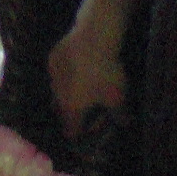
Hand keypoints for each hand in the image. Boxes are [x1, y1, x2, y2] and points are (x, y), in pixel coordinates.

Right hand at [47, 21, 125, 142]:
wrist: (91, 41)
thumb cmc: (104, 74)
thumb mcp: (117, 97)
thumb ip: (119, 113)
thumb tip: (124, 124)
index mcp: (71, 108)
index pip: (70, 130)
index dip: (79, 134)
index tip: (86, 132)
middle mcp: (57, 95)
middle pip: (60, 111)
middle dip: (70, 114)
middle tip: (85, 109)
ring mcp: (52, 77)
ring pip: (56, 91)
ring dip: (66, 93)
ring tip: (82, 87)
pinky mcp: (52, 59)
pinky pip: (57, 73)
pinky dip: (66, 75)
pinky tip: (78, 67)